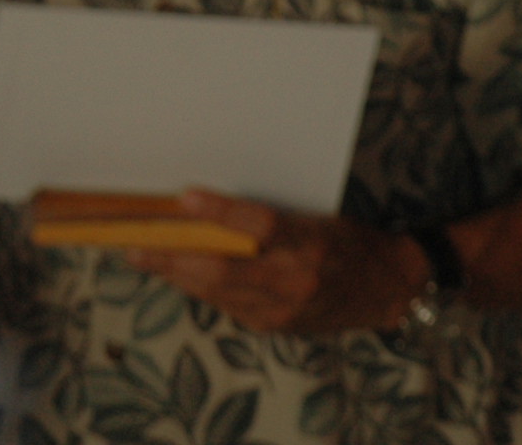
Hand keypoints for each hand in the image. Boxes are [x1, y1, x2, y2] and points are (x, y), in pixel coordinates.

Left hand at [126, 190, 425, 333]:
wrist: (386, 288)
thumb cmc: (347, 240)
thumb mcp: (313, 217)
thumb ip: (265, 219)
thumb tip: (206, 207)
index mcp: (309, 242)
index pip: (259, 224)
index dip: (220, 211)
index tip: (183, 196)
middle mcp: (296, 280)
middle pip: (224, 270)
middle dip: (173, 259)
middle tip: (134, 245)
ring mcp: (284, 309)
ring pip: (217, 292)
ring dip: (177, 275)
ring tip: (143, 257)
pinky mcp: (276, 326)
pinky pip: (228, 305)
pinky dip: (201, 288)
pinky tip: (180, 274)